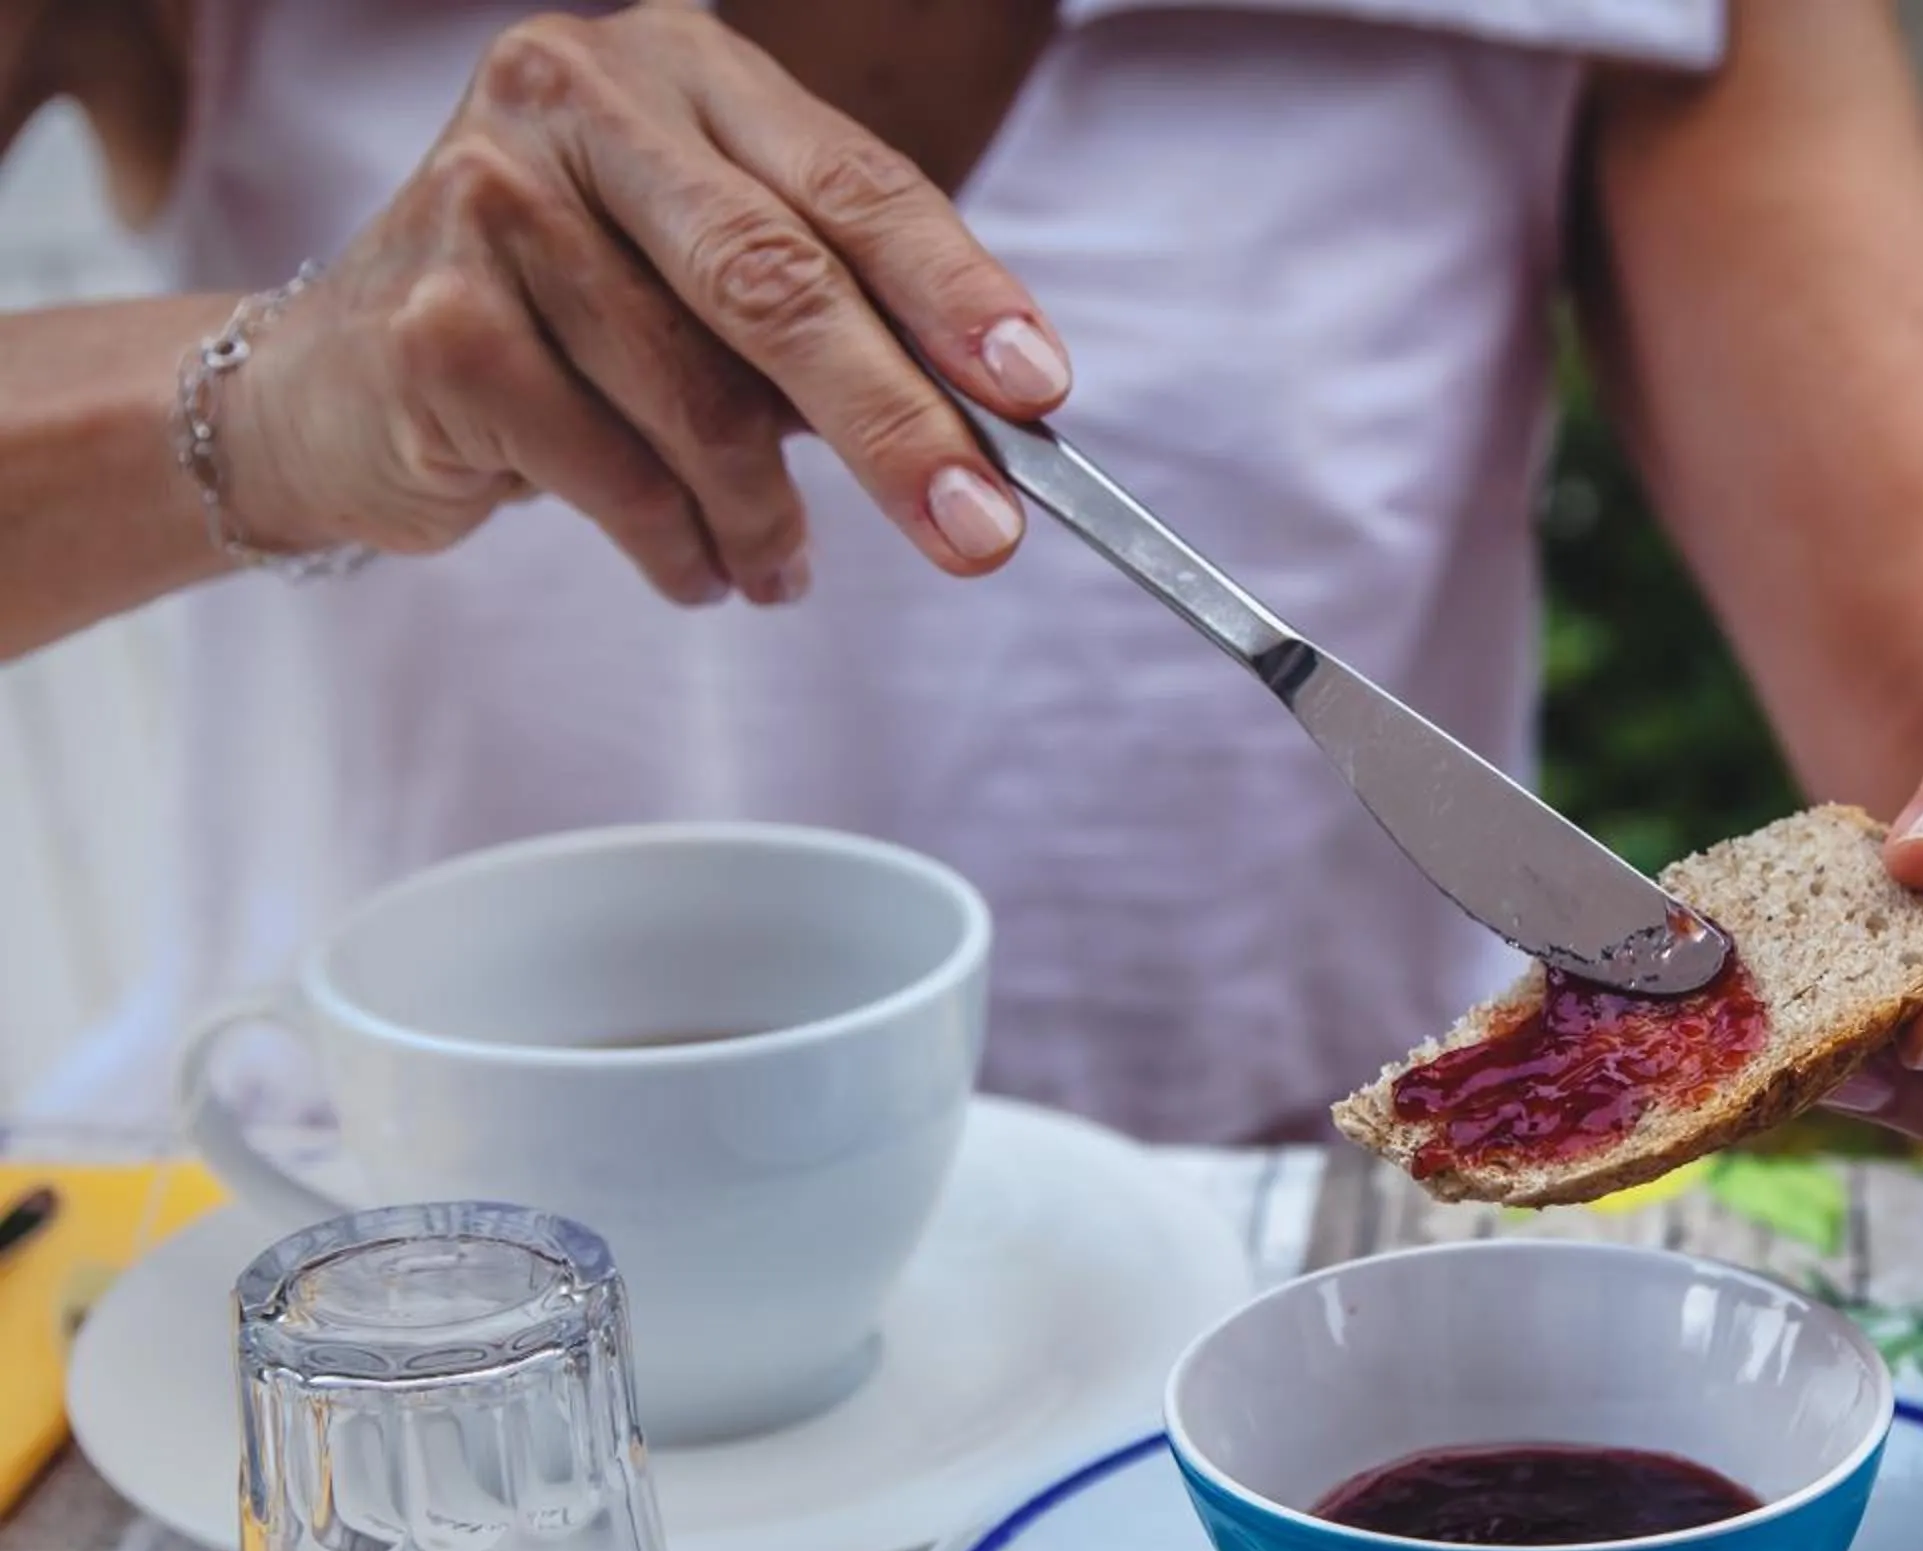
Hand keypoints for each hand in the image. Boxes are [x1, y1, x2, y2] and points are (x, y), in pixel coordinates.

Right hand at [217, 4, 1062, 604]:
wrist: (343, 384)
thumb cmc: (573, 327)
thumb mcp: (712, 284)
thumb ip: (839, 317)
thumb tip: (999, 423)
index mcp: (680, 68)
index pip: (854, 181)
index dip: (956, 290)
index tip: (1038, 389)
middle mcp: (576, 100)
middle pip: (779, 283)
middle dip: (898, 427)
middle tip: (981, 535)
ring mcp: (488, 199)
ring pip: (698, 400)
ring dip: (766, 520)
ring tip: (779, 569)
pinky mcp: (435, 325)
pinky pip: (614, 473)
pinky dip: (678, 546)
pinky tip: (695, 569)